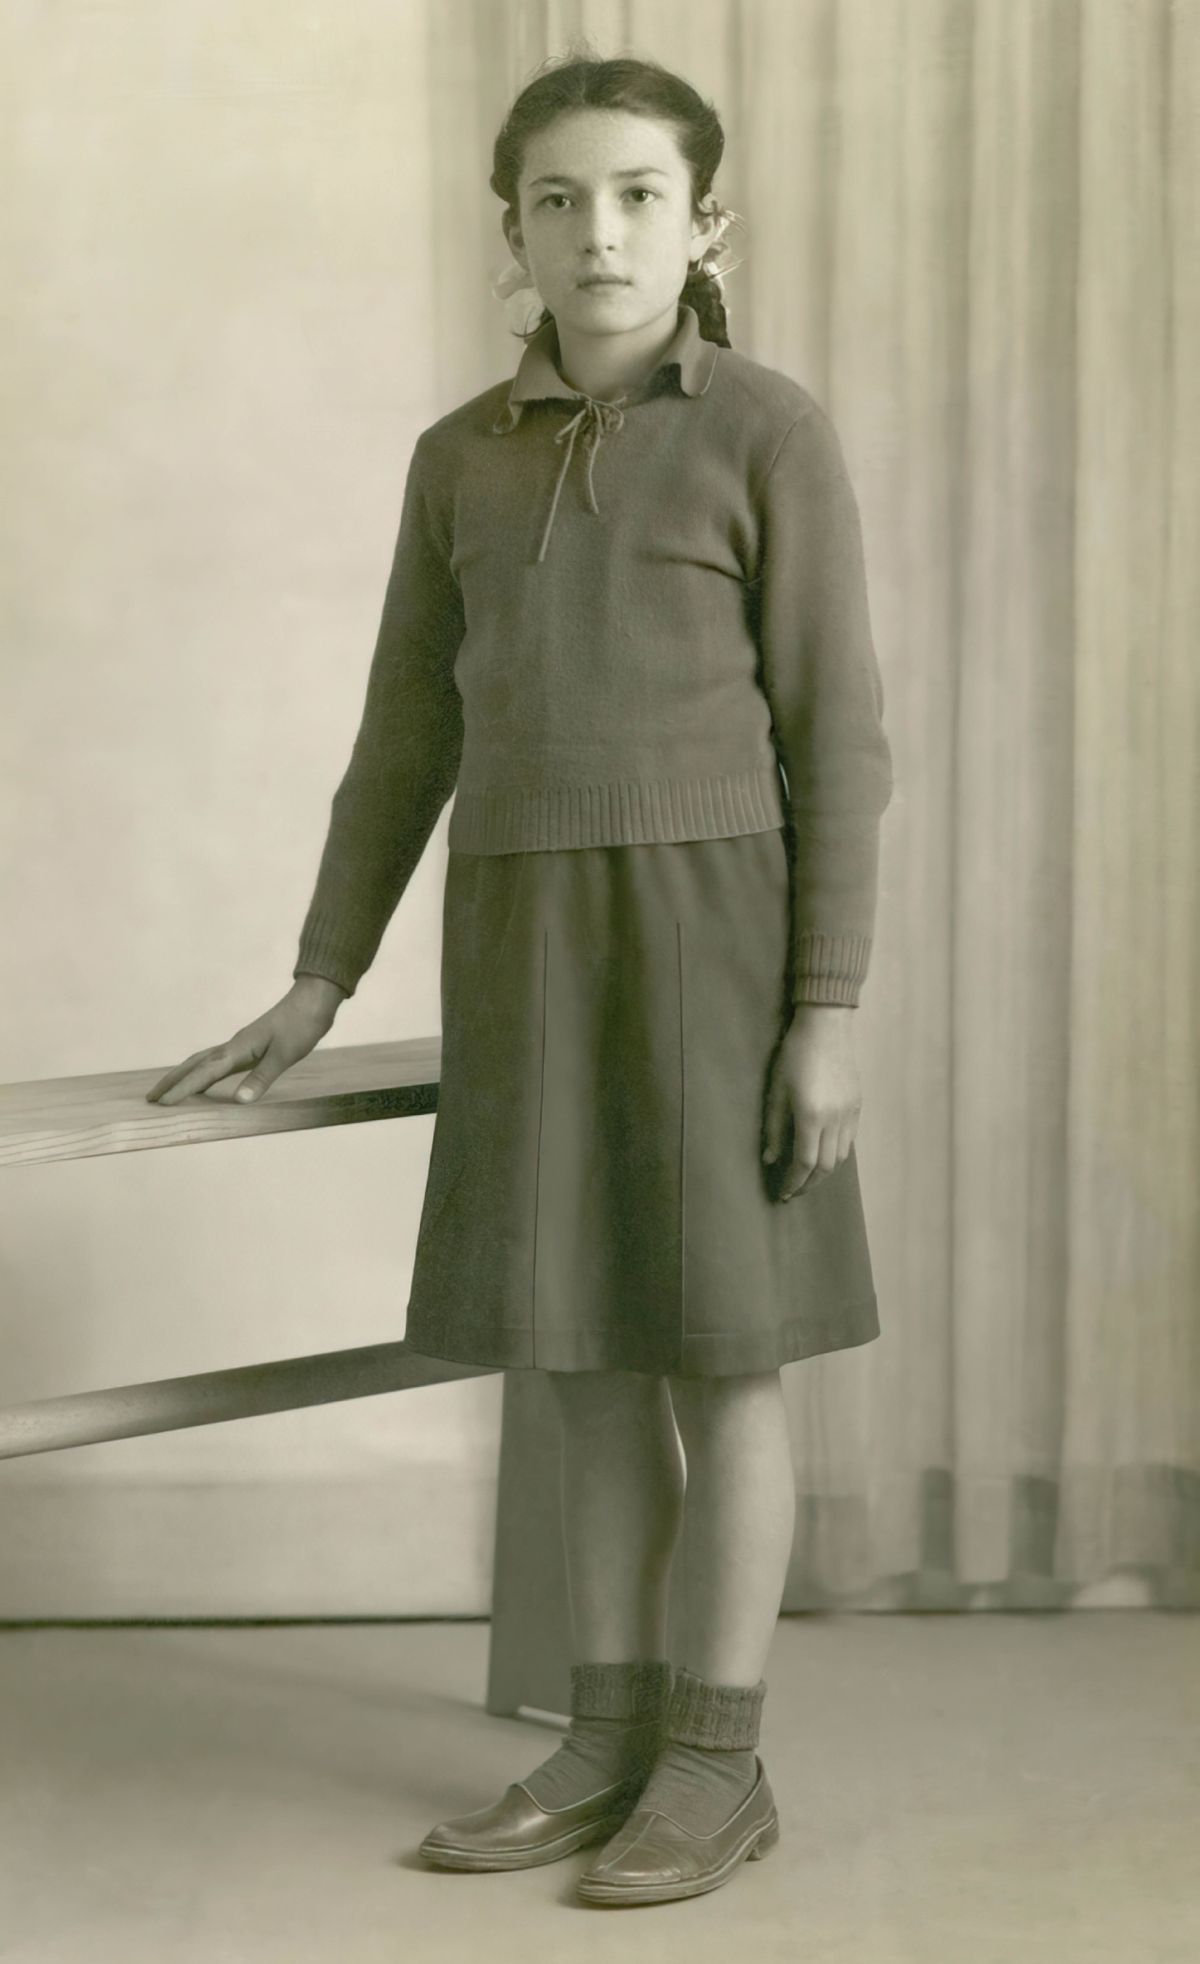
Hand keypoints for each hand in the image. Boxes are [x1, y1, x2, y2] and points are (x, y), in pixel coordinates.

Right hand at [145, 975, 346, 1106]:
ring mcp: (239, 1045)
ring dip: (183, 1076)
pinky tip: (204, 1081)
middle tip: (150, 1098)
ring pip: (202, 1062)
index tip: (162, 1103)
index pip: (204, 1072)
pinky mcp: (247, 1046)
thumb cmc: (301, 1026)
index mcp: (238, 1048)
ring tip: (167, 1091)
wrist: (313, 1001)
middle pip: (193, 1065)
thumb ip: (262, 1078)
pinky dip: (202, 1072)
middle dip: (171, 1082)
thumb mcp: (285, 1055)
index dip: (183, 1089)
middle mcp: (233, 1046)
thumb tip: (239, 1101)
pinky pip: (216, 1062)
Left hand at [761, 1005, 860, 1199]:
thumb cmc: (794, 1055)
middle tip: (794, 1190)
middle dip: (808, 1184)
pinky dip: (836, 1155)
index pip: (804, 1164)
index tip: (783, 1192)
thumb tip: (770, 1159)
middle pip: (824, 1166)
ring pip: (840, 1157)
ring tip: (807, 1176)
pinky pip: (849, 1141)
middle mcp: (834, 1120)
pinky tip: (823, 1154)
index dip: (793, 1183)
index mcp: (811, 1116)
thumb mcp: (776, 1091)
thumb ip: (773, 1128)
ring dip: (823, 1172)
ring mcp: (849, 1114)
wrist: (826, 1027)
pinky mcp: (857, 1106)